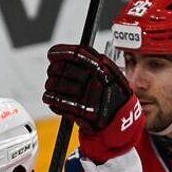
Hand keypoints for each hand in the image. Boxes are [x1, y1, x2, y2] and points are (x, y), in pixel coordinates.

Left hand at [43, 44, 142, 162]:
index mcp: (105, 66)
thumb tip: (61, 56)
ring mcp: (91, 96)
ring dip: (50, 86)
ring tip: (50, 88)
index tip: (51, 54)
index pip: (78, 54)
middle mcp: (98, 79)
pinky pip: (60, 103)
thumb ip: (89, 62)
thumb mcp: (107, 72)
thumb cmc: (111, 94)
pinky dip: (52, 100)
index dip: (61, 52)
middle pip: (65, 69)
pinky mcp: (84, 112)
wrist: (122, 120)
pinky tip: (51, 99)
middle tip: (51, 73)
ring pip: (59, 86)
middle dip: (53, 71)